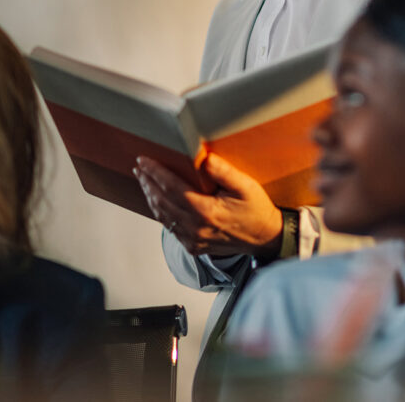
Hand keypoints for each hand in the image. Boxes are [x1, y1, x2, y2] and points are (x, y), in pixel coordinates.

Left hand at [133, 153, 283, 258]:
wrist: (265, 237)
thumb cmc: (256, 209)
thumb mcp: (245, 186)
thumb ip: (223, 171)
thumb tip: (202, 157)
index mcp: (205, 211)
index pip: (171, 187)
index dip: (155, 172)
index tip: (143, 160)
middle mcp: (195, 227)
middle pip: (162, 202)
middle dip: (148, 183)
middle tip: (139, 168)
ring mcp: (193, 240)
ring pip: (163, 216)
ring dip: (151, 198)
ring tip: (144, 182)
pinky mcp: (194, 246)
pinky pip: (171, 228)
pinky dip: (162, 213)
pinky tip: (159, 203)